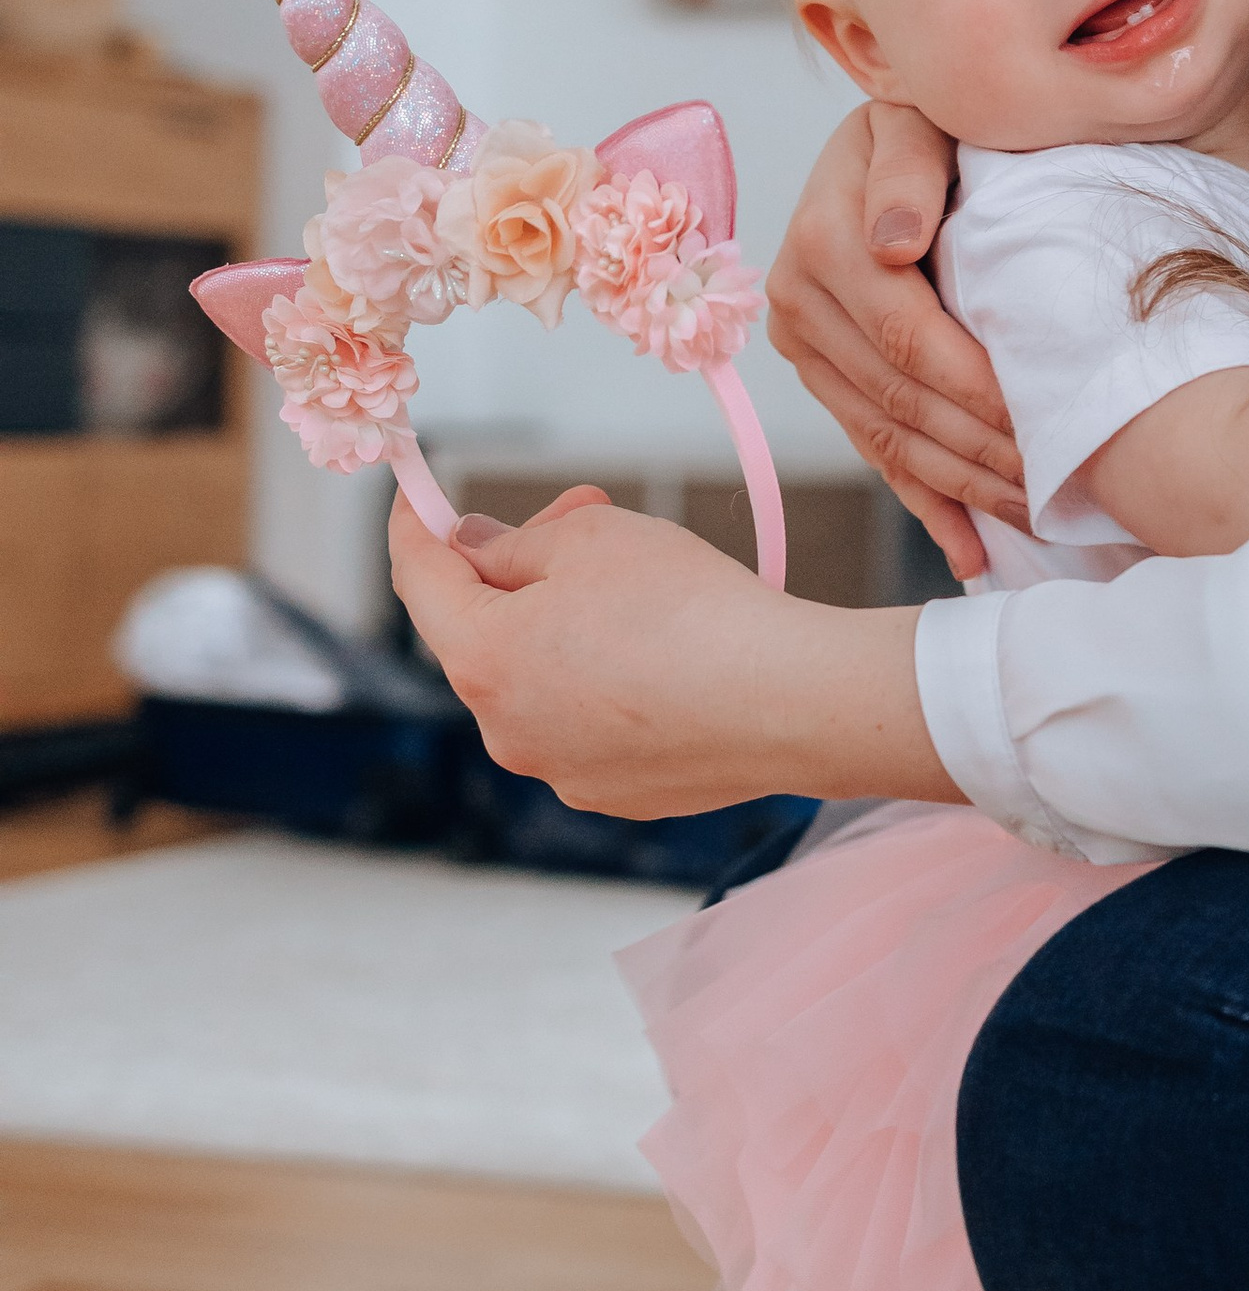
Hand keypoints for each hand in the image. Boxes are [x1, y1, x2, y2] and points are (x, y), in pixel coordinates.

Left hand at [389, 488, 948, 817]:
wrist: (790, 701)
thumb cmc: (692, 611)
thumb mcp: (592, 537)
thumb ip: (515, 542)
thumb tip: (477, 552)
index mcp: (482, 660)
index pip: (420, 580)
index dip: (416, 527)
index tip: (419, 497)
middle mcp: (505, 730)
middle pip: (485, 632)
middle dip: (523, 570)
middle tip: (583, 517)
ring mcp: (560, 771)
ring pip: (539, 680)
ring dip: (567, 628)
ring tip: (644, 588)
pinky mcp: (617, 793)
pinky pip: (589, 722)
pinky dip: (609, 681)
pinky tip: (669, 654)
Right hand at [764, 101, 1024, 576]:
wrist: (894, 141)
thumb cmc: (929, 123)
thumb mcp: (919, 119)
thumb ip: (909, 169)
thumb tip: (894, 244)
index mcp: (822, 239)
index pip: (906, 335)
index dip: (975, 382)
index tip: (1042, 416)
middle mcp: (797, 300)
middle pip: (898, 397)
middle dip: (979, 446)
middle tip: (1053, 485)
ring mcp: (805, 346)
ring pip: (887, 436)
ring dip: (961, 486)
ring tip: (1032, 518)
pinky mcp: (822, 377)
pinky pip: (874, 451)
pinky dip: (926, 504)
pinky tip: (972, 551)